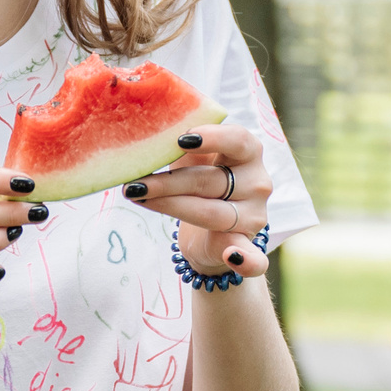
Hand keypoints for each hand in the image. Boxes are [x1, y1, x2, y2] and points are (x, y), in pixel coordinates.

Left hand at [126, 125, 272, 278]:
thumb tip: (145, 130)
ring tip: (139, 199)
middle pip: (211, 180)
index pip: (237, 140)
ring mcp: (255, 216)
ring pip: (211, 213)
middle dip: (168, 182)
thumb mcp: (191, 160)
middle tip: (134, 184)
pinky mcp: (248, 246)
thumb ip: (179, 144)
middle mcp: (257, 182)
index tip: (180, 139)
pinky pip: (255, 258)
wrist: (209, 230)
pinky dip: (247, 260)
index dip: (212, 137)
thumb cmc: (198, 183)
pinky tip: (232, 256)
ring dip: (172, 207)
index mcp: (248, 152)